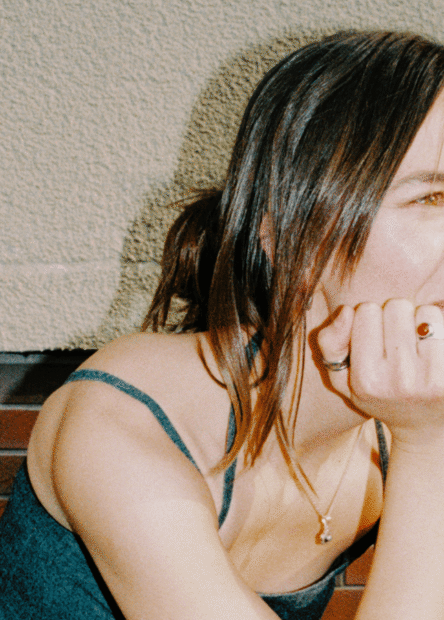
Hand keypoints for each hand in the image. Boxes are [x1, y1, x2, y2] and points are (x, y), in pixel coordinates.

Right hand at [317, 299, 443, 448]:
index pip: (365, 311)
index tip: (372, 338)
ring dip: (421, 321)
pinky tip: (435, 350)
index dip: (368, 319)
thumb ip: (330, 343)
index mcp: (366, 380)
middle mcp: (399, 380)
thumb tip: (346, 311)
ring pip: (425, 312)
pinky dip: (440, 329)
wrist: (423, 428)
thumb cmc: (379, 395)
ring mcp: (432, 378)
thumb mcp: (342, 378)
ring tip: (417, 345)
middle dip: (395, 317)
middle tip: (397, 341)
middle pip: (396, 306)